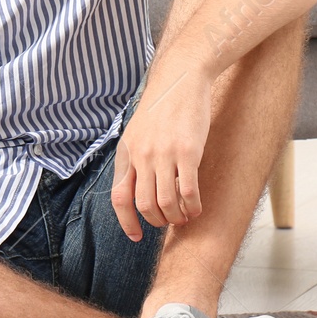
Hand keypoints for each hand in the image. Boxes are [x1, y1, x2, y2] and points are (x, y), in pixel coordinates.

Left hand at [111, 66, 213, 236]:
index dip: (127, 221)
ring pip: (166, 202)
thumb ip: (135, 159)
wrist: (180, 80)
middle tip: (169, 221)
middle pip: (144, 205)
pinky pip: (188, 190)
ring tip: (185, 217)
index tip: (136, 236)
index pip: (119, 198)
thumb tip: (136, 189)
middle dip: (157, 221)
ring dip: (176, 217)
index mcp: (126, 153)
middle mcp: (141, 156)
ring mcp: (164, 154)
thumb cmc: (161, 108)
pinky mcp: (187, 152)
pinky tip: (197, 208)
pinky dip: (193, 206)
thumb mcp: (136, 132)